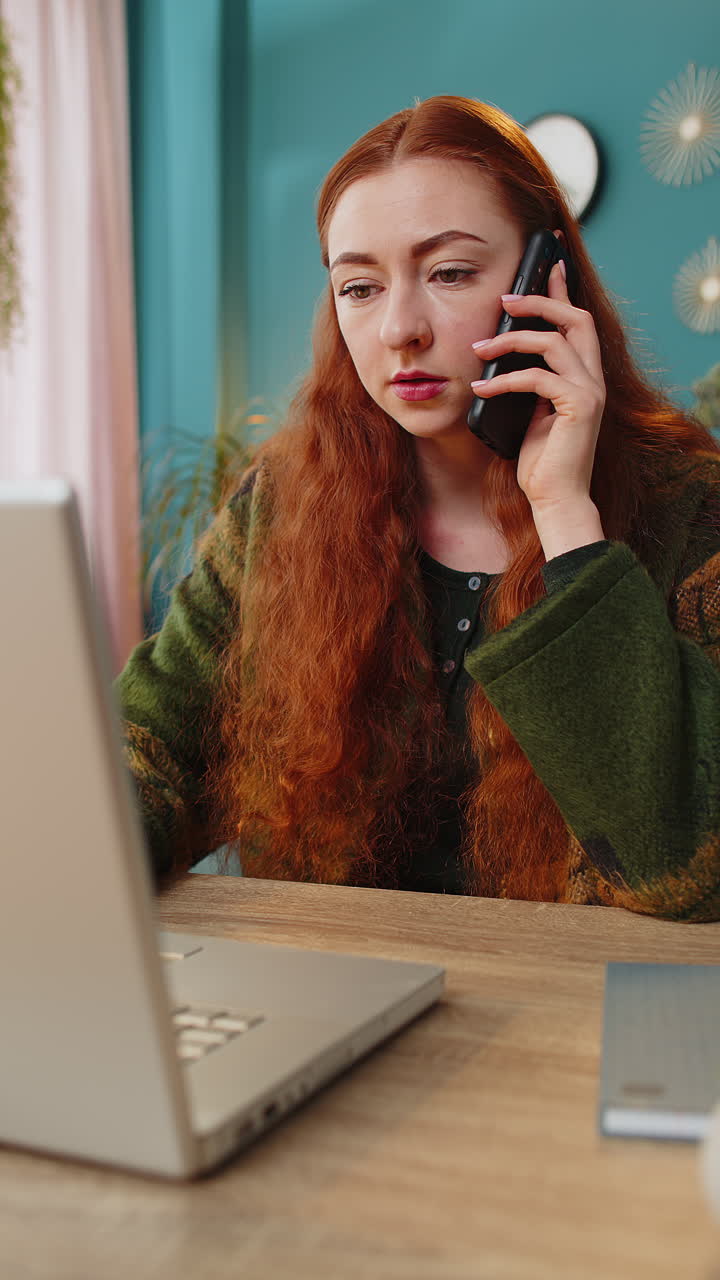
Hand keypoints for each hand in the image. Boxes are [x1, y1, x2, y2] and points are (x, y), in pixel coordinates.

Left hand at [471, 256, 606, 557]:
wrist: (555, 499)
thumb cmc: (540, 461)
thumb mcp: (529, 412)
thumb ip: (527, 383)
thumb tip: (499, 355)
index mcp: (583, 375)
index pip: (576, 320)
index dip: (562, 289)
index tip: (547, 263)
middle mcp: (594, 378)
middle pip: (574, 318)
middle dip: (539, 300)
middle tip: (504, 298)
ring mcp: (590, 392)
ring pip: (553, 342)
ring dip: (510, 341)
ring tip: (478, 349)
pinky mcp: (579, 407)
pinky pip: (538, 378)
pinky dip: (505, 381)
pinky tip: (480, 391)